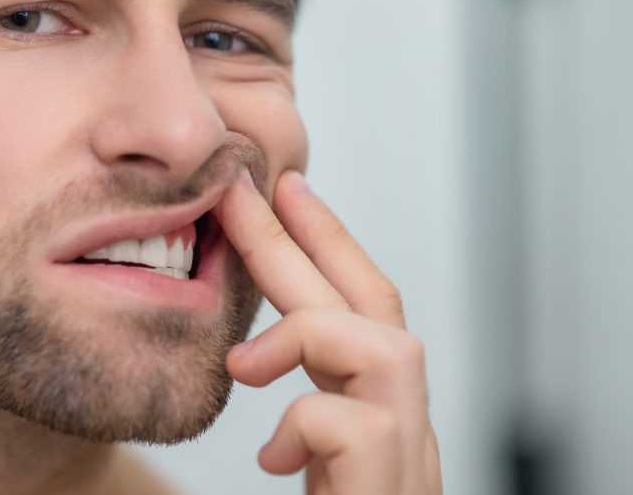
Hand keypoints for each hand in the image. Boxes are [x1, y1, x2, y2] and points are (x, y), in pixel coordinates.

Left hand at [214, 170, 442, 494]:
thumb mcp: (314, 458)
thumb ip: (300, 414)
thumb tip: (244, 363)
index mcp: (379, 409)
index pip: (365, 305)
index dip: (328, 240)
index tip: (286, 187)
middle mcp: (407, 424)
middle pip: (371, 305)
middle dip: (304, 238)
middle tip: (244, 189)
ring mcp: (410, 455)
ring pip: (385, 349)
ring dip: (303, 335)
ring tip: (241, 365)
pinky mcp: (392, 487)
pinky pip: (355, 425)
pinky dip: (300, 426)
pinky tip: (273, 460)